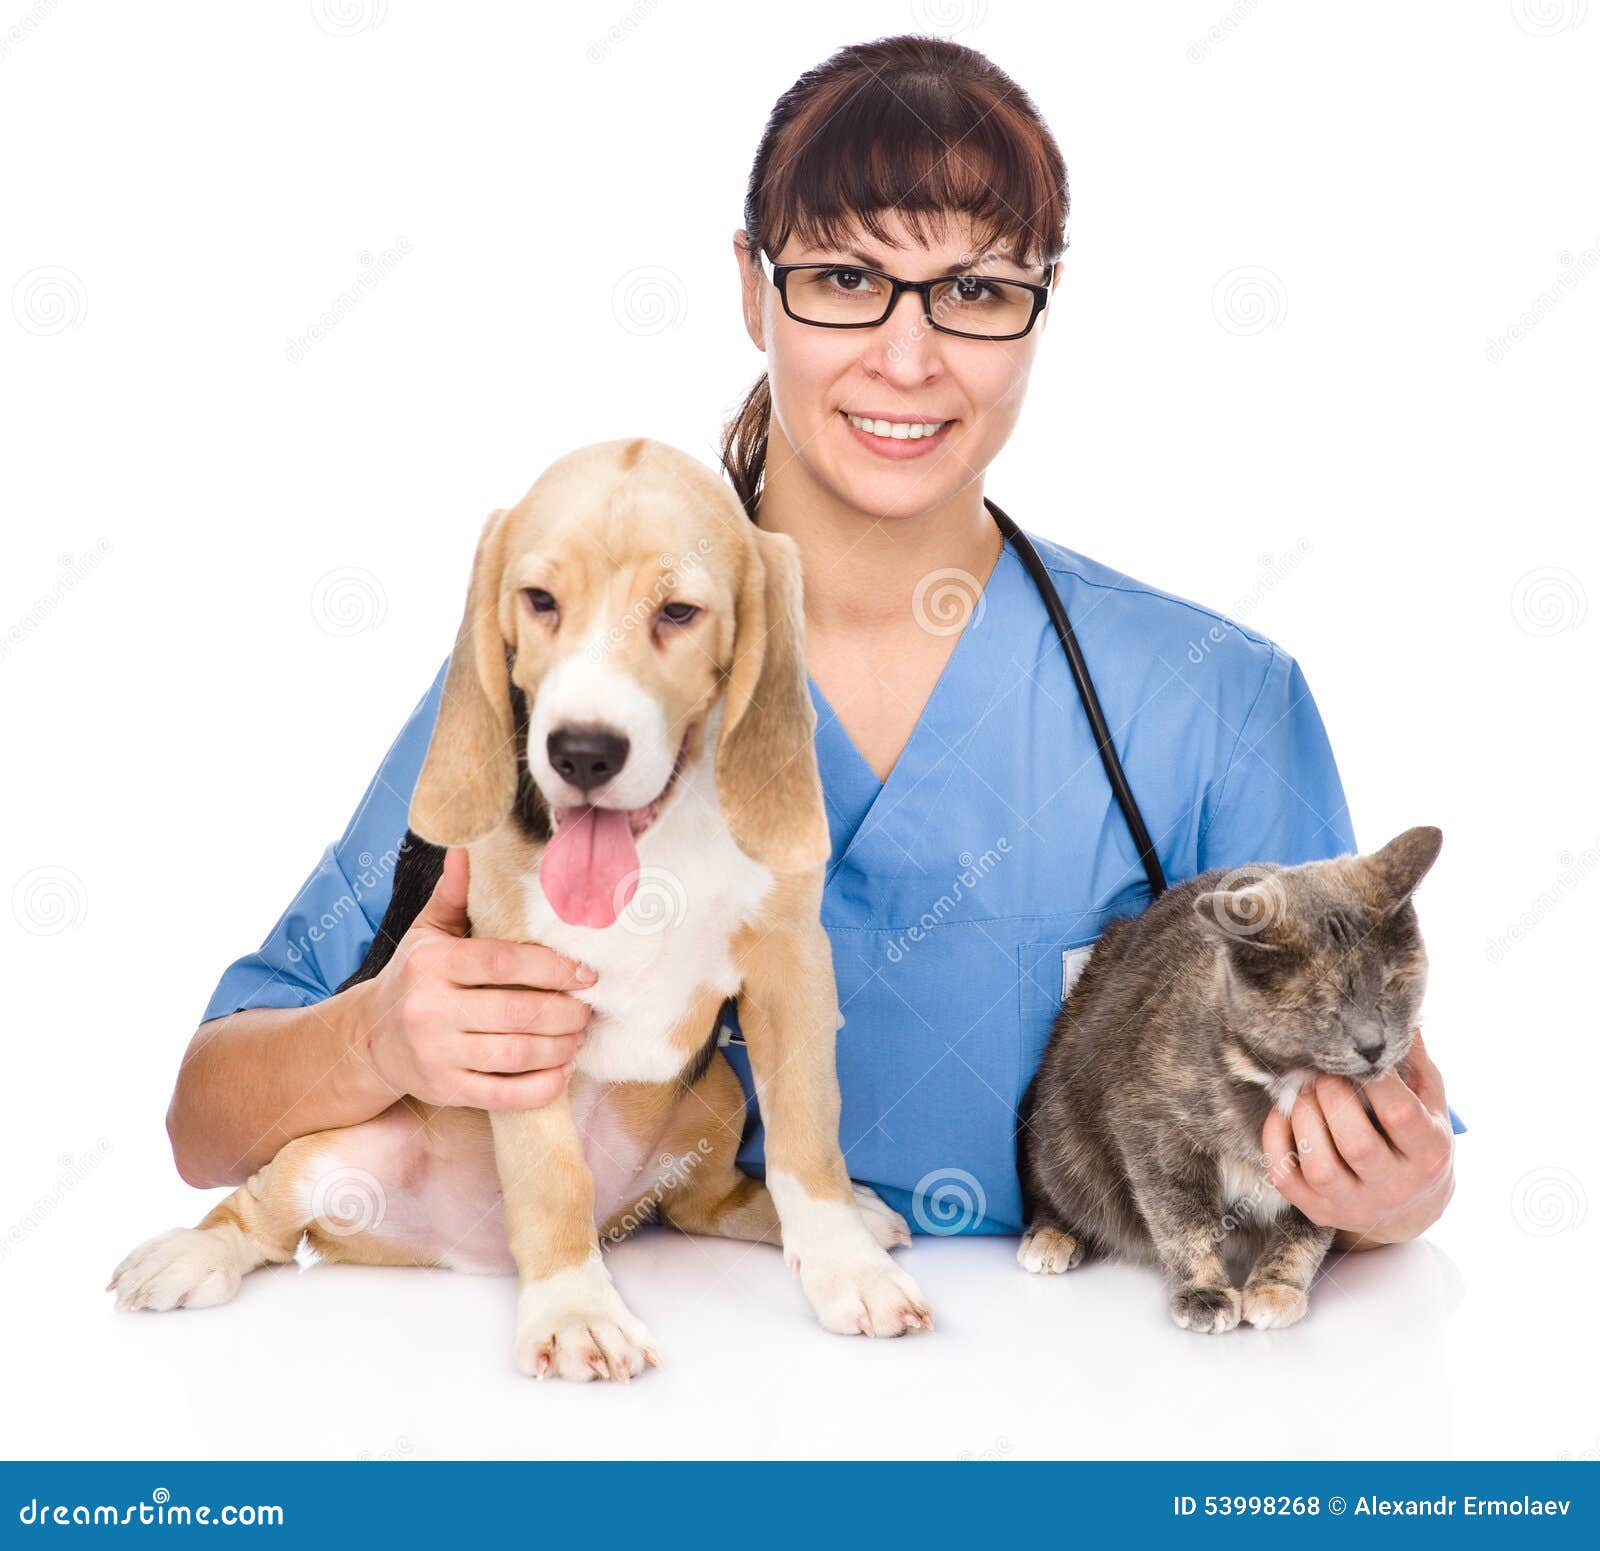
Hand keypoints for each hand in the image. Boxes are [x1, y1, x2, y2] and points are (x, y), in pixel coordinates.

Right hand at [358, 845, 595, 1109]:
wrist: (370, 1039)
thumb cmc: (413, 977)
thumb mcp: (427, 932)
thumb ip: (454, 893)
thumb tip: (469, 845)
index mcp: (431, 964)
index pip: (503, 962)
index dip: (552, 967)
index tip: (586, 972)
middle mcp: (429, 1009)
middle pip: (517, 1011)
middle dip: (566, 1011)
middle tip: (589, 1008)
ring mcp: (437, 1054)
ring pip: (516, 1054)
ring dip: (561, 1046)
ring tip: (580, 1035)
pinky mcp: (446, 1091)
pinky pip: (505, 1095)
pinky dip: (543, 1085)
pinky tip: (562, 1069)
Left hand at [1261, 1029, 1454, 1250]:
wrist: (1410, 1209)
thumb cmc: (1416, 1141)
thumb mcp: (1429, 1104)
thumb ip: (1415, 1064)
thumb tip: (1398, 1015)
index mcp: (1428, 1155)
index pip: (1400, 1115)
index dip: (1373, 1079)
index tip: (1358, 1055)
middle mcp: (1394, 1187)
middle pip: (1356, 1143)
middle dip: (1331, 1097)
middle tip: (1323, 1072)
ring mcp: (1354, 1204)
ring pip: (1319, 1165)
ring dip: (1303, 1118)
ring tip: (1305, 1092)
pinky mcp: (1318, 1210)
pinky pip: (1284, 1177)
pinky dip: (1275, 1140)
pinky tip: (1283, 1116)